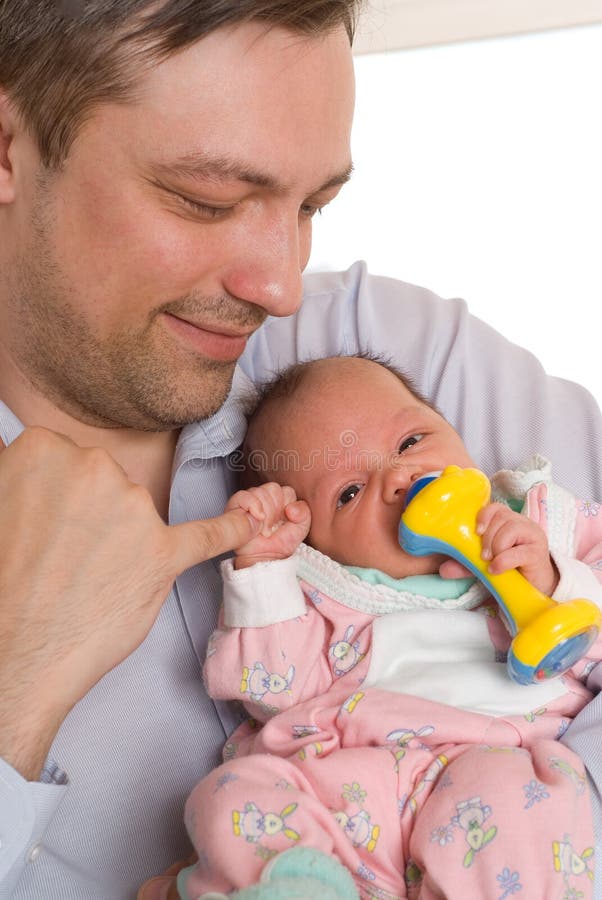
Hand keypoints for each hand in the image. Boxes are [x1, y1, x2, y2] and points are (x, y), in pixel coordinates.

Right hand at [0, 428, 259, 779]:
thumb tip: (10, 450)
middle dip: (93, 515)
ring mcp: (134, 510)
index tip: (49, 523)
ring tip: (84, 580)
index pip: (70, 459)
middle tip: (62, 558)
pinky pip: (210, 533)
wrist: (9, 656)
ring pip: (139, 511)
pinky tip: (250, 523)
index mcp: (46, 449)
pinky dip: (232, 529)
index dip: (60, 497)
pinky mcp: (163, 553)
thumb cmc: (0, 584)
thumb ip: (19, 475)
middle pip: (108, 482)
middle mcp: (94, 468)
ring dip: (123, 540)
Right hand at [226, 483, 310, 568]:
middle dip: (275, 509)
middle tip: (272, 527)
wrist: (264, 558)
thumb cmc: (279, 544)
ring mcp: (250, 501)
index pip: (286, 490)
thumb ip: (303, 513)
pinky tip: (257, 518)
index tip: (285, 520)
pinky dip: (252, 505)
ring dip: (265, 513)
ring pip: (260, 491)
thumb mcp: (300, 529)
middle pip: (273, 488)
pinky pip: (243, 495)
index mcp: (281, 501)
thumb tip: (291, 508)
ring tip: (264, 529)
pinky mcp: (235, 506)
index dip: (287, 505)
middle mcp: (265, 498)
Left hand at [439, 503, 558, 595]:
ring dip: (496, 547)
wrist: (534, 589)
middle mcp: (523, 524)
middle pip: (501, 518)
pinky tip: (497, 570)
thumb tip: (443, 569)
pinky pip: (518, 551)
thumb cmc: (510, 570)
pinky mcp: (538, 553)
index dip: (484, 516)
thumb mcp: (483, 565)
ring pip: (510, 529)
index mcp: (510, 522)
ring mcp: (533, 536)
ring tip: (492, 562)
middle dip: (487, 538)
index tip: (476, 532)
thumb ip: (466, 564)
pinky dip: (503, 561)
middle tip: (483, 556)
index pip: (496, 507)